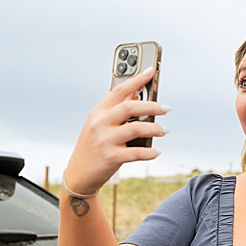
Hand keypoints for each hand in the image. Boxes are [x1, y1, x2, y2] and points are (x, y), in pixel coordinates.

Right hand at [64, 69, 168, 192]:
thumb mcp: (99, 124)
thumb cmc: (94, 146)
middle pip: (130, 106)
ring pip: (137, 128)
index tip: (152, 71)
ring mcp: (104, 140)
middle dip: (152, 106)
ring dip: (156, 129)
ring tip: (164, 131)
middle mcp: (100, 123)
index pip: (119, 90)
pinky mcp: (111, 157)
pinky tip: (156, 152)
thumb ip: (116, 111)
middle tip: (166, 108)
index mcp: (98, 112)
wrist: (79, 174)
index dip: (137, 79)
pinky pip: (137, 152)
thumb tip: (137, 95)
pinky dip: (150, 152)